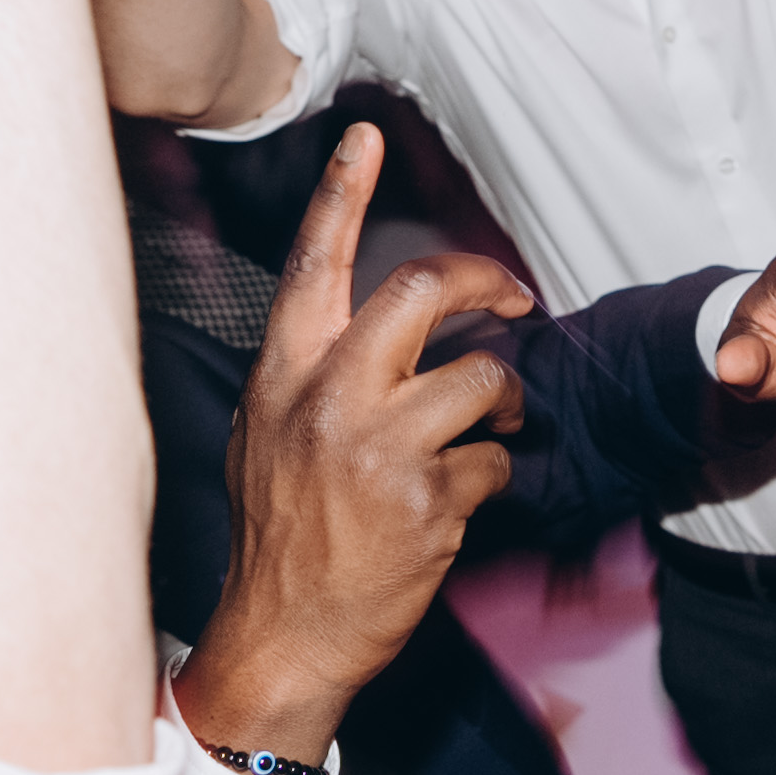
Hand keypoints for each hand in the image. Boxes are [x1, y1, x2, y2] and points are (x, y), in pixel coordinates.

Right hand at [185, 121, 530, 772]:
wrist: (284, 636)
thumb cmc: (279, 534)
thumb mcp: (263, 435)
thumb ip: (310, 375)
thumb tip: (365, 328)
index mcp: (285, 376)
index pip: (314, 265)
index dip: (342, 193)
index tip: (364, 138)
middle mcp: (329, 399)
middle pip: (424, 291)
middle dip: (485, 284)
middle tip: (512, 302)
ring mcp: (379, 449)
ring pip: (481, 378)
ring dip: (503, 402)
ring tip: (489, 426)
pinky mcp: (428, 502)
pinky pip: (495, 458)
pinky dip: (492, 474)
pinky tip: (459, 500)